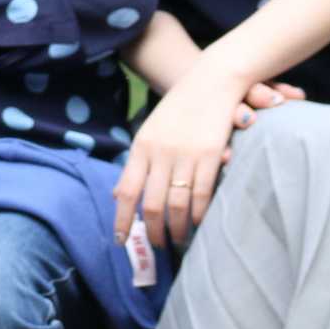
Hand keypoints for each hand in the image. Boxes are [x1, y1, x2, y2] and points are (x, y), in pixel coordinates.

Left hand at [113, 63, 299, 250]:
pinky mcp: (209, 155)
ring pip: (176, 205)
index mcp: (141, 147)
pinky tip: (199, 224)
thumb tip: (118, 194)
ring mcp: (184, 155)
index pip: (125, 191)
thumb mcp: (150, 131)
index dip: (122, 220)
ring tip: (178, 241)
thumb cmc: (179, 109)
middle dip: (152, 232)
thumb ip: (137, 163)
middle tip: (156, 247)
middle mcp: (159, 153)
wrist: (211, 81)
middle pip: (151, 205)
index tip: (120, 240)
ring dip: (176, 229)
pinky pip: (202, 194)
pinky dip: (199, 214)